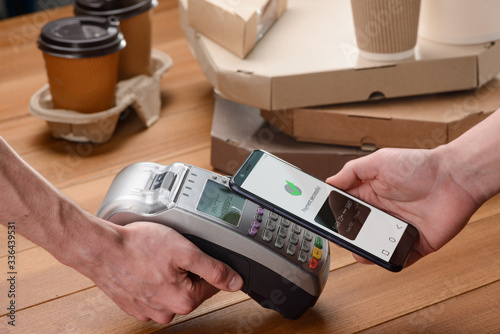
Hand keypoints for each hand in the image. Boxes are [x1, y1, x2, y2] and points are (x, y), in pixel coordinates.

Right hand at [74, 220, 243, 323]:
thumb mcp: (185, 251)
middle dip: (185, 269)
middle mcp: (167, 312)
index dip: (204, 264)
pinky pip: (152, 293)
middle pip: (191, 288)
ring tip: (154, 258)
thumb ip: (214, 268)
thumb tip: (236, 282)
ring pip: (171, 290)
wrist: (101, 250)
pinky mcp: (134, 306)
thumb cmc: (139, 247)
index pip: (212, 284)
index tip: (190, 253)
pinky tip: (143, 267)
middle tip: (169, 253)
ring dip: (167, 275)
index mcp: (184, 301)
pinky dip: (151, 280)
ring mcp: (149, 311)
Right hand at [326, 147, 480, 267]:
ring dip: (366, 252)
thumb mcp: (379, 161)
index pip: (345, 209)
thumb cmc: (420, 166)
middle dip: (347, 237)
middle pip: (357, 232)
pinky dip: (391, 262)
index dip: (334, 216)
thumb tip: (329, 182)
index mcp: (371, 195)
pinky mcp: (416, 243)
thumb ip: (352, 172)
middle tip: (342, 237)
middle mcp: (382, 213)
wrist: (455, 178)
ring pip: (375, 248)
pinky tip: (385, 257)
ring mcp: (398, 229)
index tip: (323, 221)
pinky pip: (400, 258)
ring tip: (362, 250)